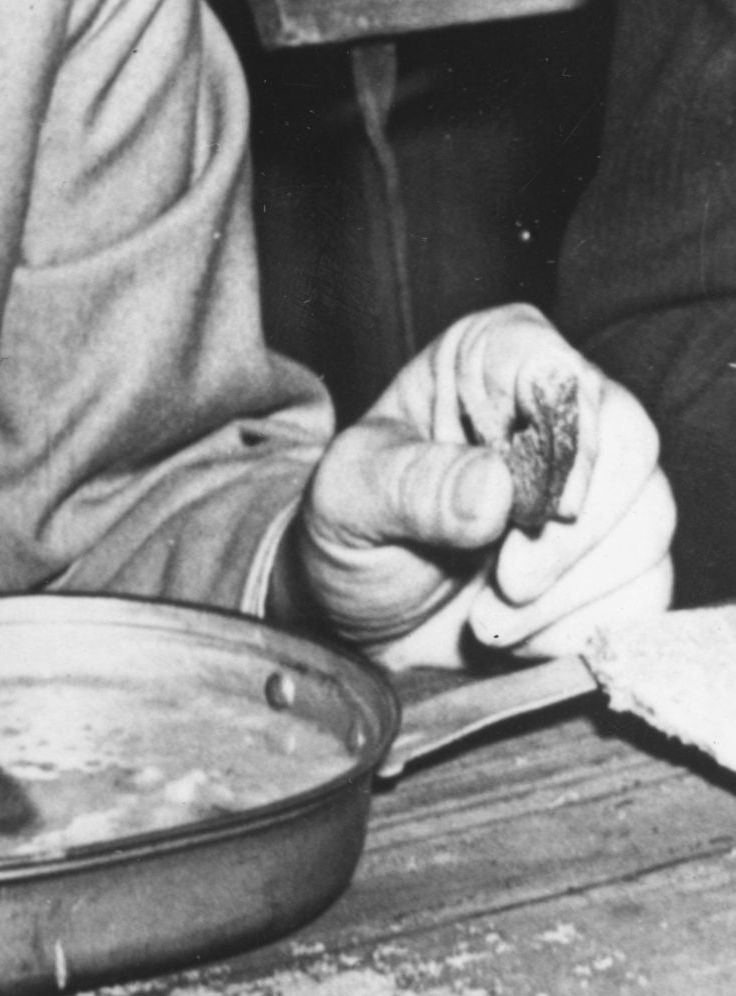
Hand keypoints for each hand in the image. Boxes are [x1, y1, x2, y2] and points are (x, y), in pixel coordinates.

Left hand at [282, 306, 673, 670]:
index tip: (533, 514)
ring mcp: (601, 484)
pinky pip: (648, 586)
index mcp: (488, 360)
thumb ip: (410, 486)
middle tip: (506, 583)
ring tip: (489, 621)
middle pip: (629, 446)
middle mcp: (561, 409)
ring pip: (648, 519)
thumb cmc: (351, 534)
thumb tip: (495, 487)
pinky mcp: (619, 556)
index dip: (563, 440)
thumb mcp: (348, 501)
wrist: (360, 622)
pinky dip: (586, 623)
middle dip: (570, 534)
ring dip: (571, 588)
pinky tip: (523, 635)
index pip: (557, 369)